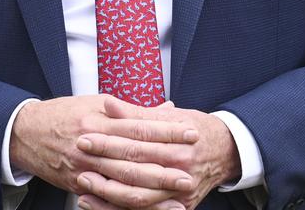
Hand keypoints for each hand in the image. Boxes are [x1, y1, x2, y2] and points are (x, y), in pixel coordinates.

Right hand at [8, 95, 197, 205]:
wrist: (24, 132)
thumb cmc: (62, 114)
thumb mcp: (93, 103)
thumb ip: (130, 110)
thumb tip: (165, 108)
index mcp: (98, 120)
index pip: (139, 126)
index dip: (167, 130)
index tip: (190, 131)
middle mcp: (91, 144)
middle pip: (135, 155)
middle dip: (166, 162)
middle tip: (192, 166)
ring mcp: (84, 167)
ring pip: (124, 180)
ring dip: (155, 187)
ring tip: (180, 190)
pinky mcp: (78, 184)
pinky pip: (109, 198)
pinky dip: (131, 204)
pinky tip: (150, 207)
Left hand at [75, 97, 239, 209]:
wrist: (226, 151)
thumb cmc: (195, 128)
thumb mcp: (170, 116)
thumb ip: (137, 112)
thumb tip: (109, 104)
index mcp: (177, 146)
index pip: (136, 143)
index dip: (108, 140)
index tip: (84, 135)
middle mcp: (180, 173)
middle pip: (135, 172)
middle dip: (103, 166)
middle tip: (78, 159)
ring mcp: (179, 195)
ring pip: (138, 198)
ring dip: (107, 193)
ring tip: (82, 183)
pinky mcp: (178, 208)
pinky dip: (118, 209)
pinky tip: (98, 203)